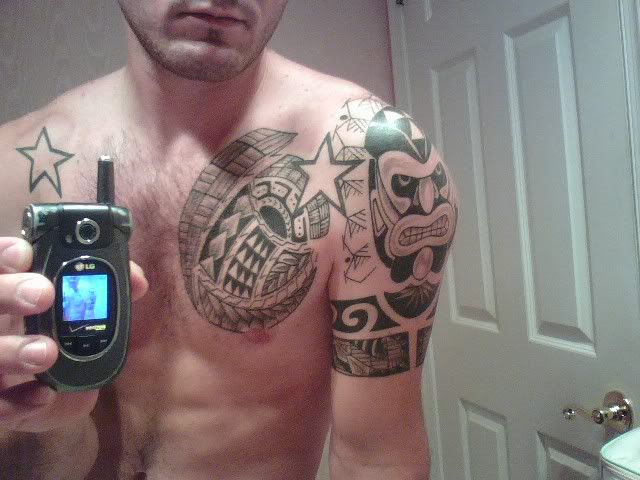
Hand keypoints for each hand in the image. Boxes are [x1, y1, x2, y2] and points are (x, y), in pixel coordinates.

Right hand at [0, 237, 147, 432]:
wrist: (34, 391)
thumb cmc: (53, 337)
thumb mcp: (77, 312)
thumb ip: (104, 290)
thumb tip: (138, 283)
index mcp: (9, 292)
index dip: (6, 255)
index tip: (26, 252)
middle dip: (9, 292)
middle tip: (42, 294)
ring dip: (13, 351)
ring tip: (46, 352)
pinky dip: (16, 401)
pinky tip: (42, 395)